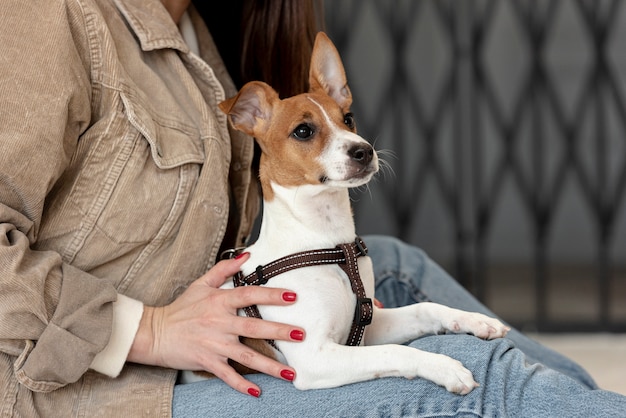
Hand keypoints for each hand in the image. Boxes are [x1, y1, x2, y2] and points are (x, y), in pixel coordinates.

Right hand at [128, 253, 304, 396]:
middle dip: (278, 331)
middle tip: (300, 334)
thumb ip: (224, 268)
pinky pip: (227, 375)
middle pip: (253, 328)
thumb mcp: (201, 283)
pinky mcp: (207, 361)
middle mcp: (219, 323)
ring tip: (290, 372)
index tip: (292, 297)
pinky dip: (241, 385)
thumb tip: (246, 254)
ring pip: (246, 356)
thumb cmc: (181, 308)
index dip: (271, 295)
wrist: (155, 333)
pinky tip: (257, 392)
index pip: (249, 295)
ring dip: (270, 366)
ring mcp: (214, 344)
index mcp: (219, 302)